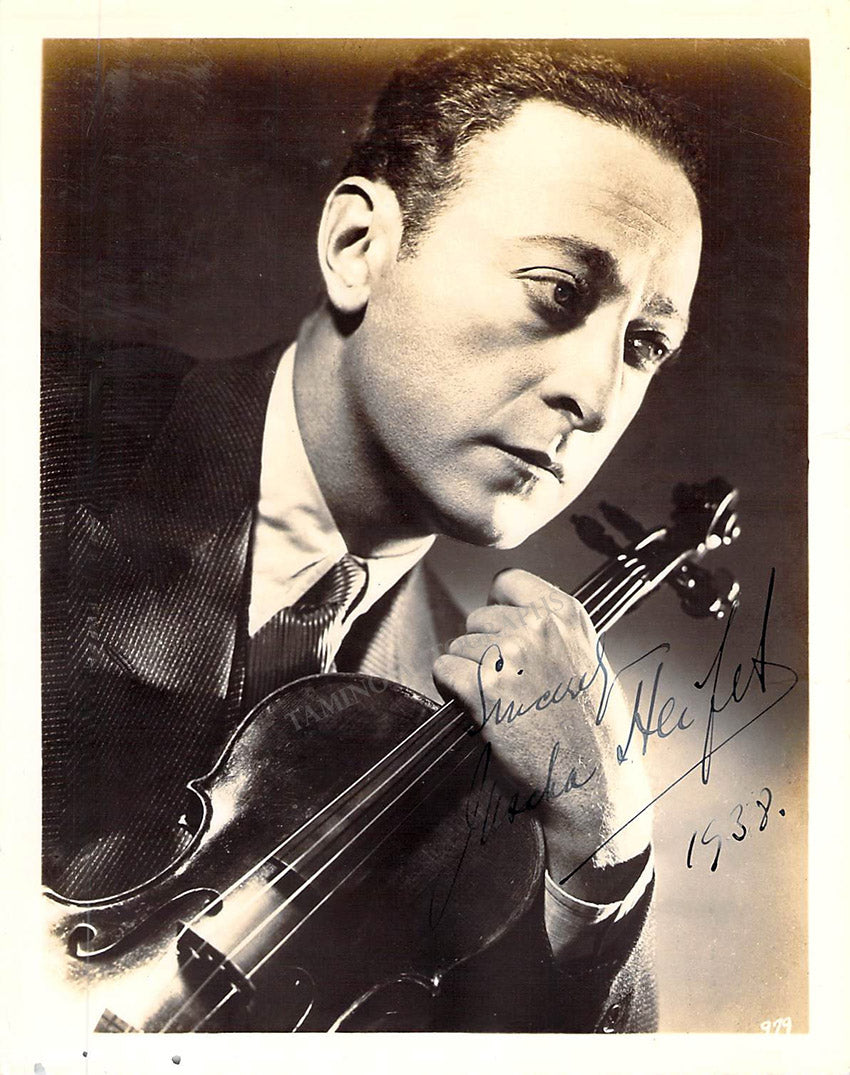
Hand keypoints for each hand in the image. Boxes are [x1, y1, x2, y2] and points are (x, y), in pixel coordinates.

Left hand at [433, 568, 651, 900]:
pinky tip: (478, 711)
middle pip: (477, 617)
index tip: (505, 636)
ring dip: (467, 673)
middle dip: (482, 648)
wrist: (593, 780)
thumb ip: (551, 631)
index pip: (507, 581)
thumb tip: (508, 617)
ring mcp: (509, 653)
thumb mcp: (587, 659)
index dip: (499, 609)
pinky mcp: (483, 686)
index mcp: (566, 613)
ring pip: (457, 646)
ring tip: (499, 704)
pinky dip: (450, 691)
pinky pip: (442, 670)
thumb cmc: (591, 727)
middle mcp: (537, 625)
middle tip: (507, 686)